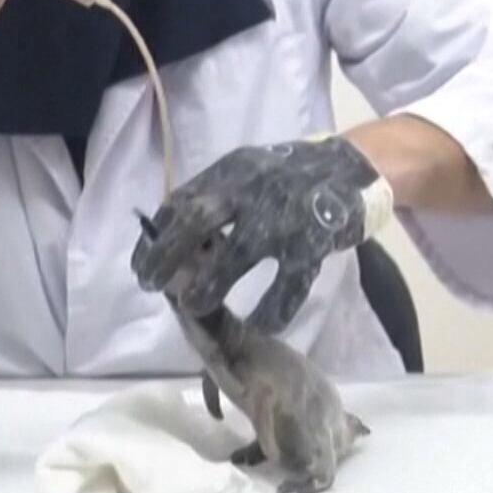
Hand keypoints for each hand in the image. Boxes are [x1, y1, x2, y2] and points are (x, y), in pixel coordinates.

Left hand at [131, 136, 390, 331]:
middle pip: (200, 218)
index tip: (140, 267)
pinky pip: (290, 282)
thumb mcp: (246, 172)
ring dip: (211, 282)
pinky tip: (259, 325)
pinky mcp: (315, 242)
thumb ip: (215, 197)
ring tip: (192, 306)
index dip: (156, 237)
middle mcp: (254, 188)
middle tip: (149, 284)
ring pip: (241, 251)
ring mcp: (285, 215)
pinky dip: (272, 308)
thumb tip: (171, 238)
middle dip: (168, 253)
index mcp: (231, 171)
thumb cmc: (288, 175)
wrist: (352, 167)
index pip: (180, 202)